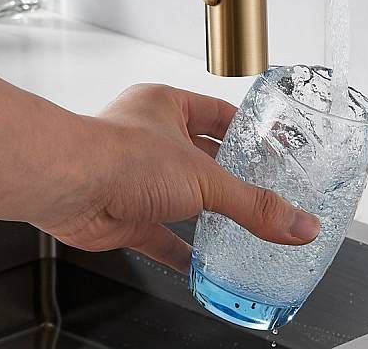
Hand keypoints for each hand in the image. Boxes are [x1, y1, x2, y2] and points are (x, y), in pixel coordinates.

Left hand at [35, 84, 320, 271]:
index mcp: (168, 105)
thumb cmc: (119, 155)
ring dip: (205, 213)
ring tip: (239, 226)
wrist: (69, 187)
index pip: (219, 114)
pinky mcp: (125, 214)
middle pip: (202, 156)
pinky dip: (181, 249)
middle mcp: (151, 137)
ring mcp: (136, 176)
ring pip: (181, 196)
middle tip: (262, 190)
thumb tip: (298, 222)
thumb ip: (254, 204)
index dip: (247, 131)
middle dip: (228, 175)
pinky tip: (201, 263)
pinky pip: (161, 234)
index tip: (272, 146)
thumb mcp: (204, 178)